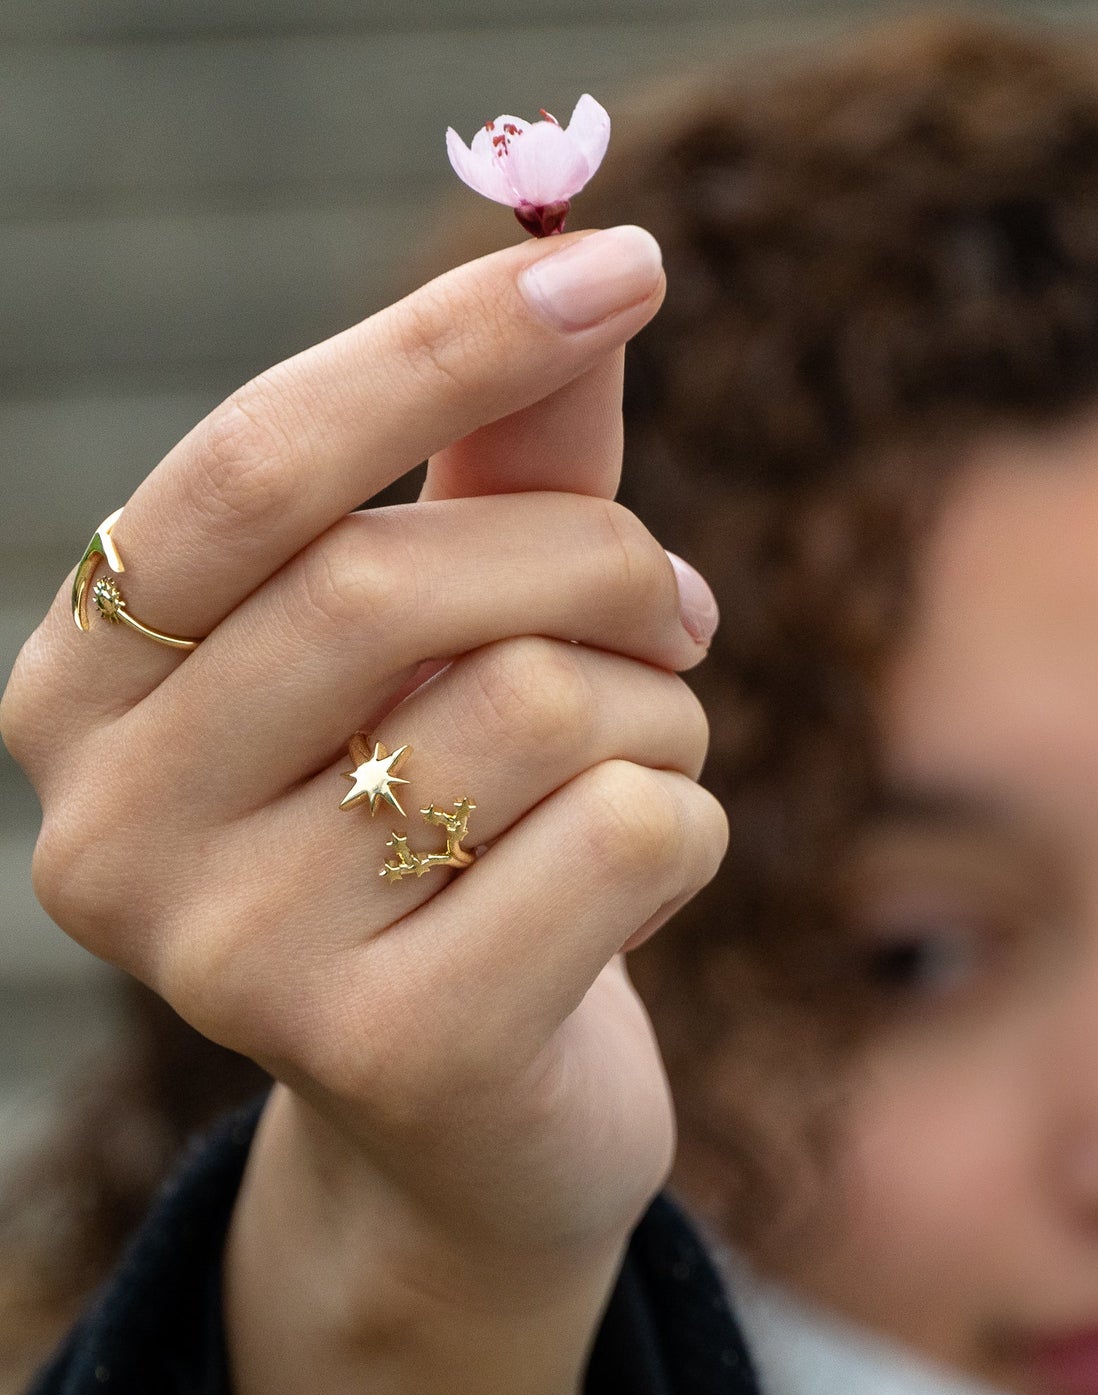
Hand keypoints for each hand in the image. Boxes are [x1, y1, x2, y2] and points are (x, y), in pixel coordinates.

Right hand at [2, 223, 723, 1293]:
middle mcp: (108, 828)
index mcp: (89, 689)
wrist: (473, 1114)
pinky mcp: (391, 1058)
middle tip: (684, 610)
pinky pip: (627, 838)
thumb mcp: (463, 640)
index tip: (628, 261)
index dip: (445, 344)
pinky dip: (691, 825)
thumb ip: (504, 464)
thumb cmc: (460, 839)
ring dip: (660, 712)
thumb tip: (580, 260)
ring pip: (539, 706)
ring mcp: (229, 963)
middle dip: (602, 560)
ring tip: (645, 764)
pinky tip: (642, 885)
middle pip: (392, 577)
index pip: (255, 463)